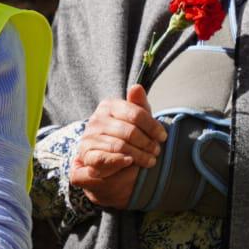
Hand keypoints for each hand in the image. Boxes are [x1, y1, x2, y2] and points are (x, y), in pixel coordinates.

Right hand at [69, 85, 165, 210]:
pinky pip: (103, 158)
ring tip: (149, 160)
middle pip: (129, 131)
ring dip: (139, 155)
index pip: (135, 113)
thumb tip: (136, 87)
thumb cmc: (125, 137)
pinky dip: (119, 161)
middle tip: (156, 151)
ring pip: (120, 146)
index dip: (152, 126)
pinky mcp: (85, 154)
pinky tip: (129, 162)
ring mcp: (89, 137)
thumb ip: (139, 105)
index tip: (163, 137)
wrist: (107, 161)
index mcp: (109, 106)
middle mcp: (96, 119)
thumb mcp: (136, 121)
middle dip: (147, 143)